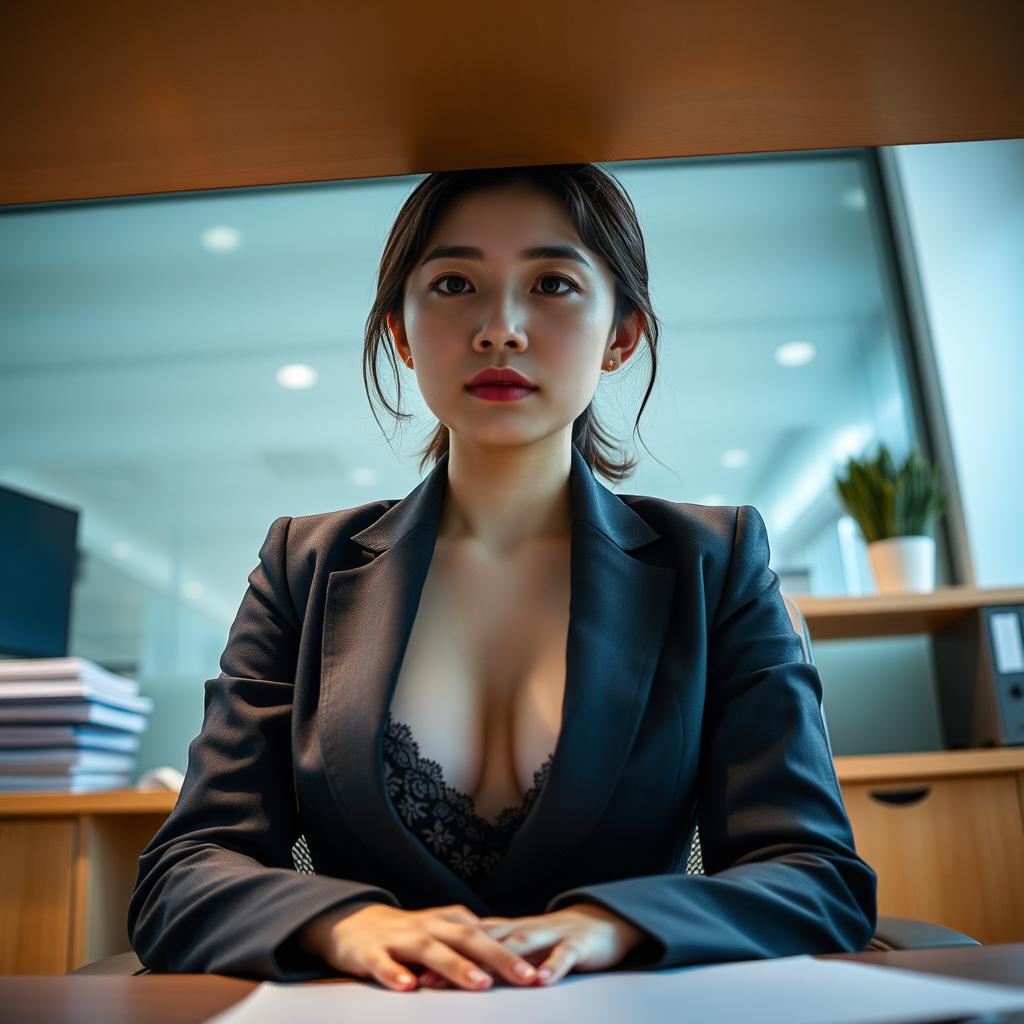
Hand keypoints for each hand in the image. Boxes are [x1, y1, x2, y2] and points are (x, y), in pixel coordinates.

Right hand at [306, 902, 542, 991]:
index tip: (539, 972)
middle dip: (497, 957)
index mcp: (446, 922)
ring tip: (480, 984)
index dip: (512, 951)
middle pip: (466, 938)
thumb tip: (510, 953)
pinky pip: (383, 963)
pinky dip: (395, 974)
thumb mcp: (440, 932)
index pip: (485, 936)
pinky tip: (407, 987)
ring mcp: (399, 938)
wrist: (353, 923)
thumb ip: (469, 941)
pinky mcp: (370, 953)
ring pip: (430, 950)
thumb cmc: (406, 934)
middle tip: (525, 977)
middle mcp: (427, 926)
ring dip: (455, 966)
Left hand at [417, 902, 645, 988]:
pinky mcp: (577, 944)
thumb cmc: (557, 940)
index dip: (443, 956)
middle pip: (488, 944)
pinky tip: (541, 981)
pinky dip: (552, 966)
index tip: (415, 972)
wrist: (603, 922)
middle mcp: (524, 929)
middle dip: (459, 961)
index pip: (471, 942)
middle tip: (432, 981)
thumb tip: (458, 974)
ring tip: (479, 981)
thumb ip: (494, 959)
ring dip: (501, 962)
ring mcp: (550, 936)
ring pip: (522, 946)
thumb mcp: (522, 949)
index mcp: (509, 931)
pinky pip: (564, 955)